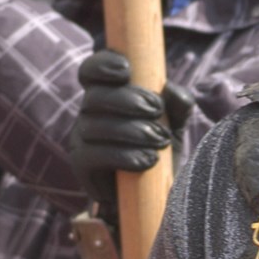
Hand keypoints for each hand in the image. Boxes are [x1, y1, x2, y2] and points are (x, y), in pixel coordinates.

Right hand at [70, 47, 174, 205]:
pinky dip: (123, 156)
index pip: (92, 70)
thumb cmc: (160, 150)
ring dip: (131, 131)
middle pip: (95, 95)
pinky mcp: (81, 165)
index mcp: (106, 94)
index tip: (127, 69)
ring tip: (160, 143)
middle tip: (156, 111)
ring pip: (95, 125)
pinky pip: (93, 154)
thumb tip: (173, 92)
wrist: (152, 195)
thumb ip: (177, 105)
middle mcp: (88, 112)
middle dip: (127, 100)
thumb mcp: (174, 125)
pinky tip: (147, 162)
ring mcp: (80, 137)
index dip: (103, 64)